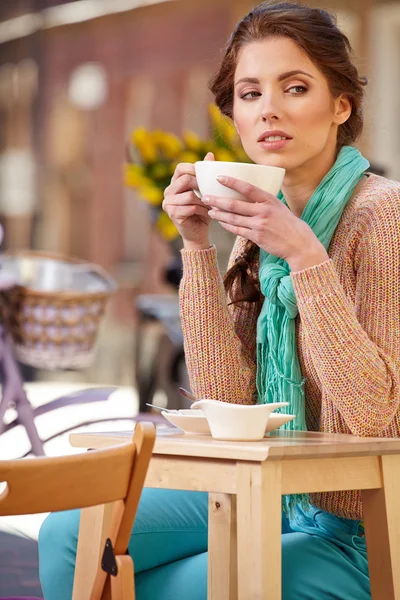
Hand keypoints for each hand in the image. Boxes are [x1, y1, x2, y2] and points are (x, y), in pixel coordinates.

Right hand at [162, 152, 214, 249]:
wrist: (198, 232)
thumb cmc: (203, 210)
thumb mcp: (206, 190)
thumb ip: (206, 174)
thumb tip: (210, 154)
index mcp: (175, 182)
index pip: (181, 168)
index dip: (194, 169)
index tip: (207, 176)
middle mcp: (168, 191)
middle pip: (185, 179)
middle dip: (201, 186)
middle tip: (210, 193)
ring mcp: (168, 203)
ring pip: (189, 195)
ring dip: (203, 201)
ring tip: (210, 206)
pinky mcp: (172, 214)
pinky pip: (190, 207)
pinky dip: (202, 211)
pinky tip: (206, 214)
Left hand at [203, 176, 328, 271]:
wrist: (299, 244)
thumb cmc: (288, 223)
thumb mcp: (279, 207)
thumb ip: (264, 201)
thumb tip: (248, 192)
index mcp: (269, 200)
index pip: (247, 188)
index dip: (232, 182)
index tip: (219, 177)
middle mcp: (263, 211)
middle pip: (234, 204)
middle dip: (217, 200)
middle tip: (205, 197)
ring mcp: (259, 225)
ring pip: (233, 218)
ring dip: (219, 214)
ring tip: (209, 210)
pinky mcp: (256, 237)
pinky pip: (237, 230)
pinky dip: (227, 225)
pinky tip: (220, 222)